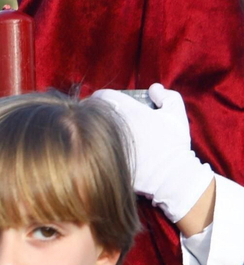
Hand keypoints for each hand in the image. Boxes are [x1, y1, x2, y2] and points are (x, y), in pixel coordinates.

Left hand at [92, 84, 215, 223]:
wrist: (170, 176)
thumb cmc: (173, 144)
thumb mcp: (176, 115)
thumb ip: (167, 96)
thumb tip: (154, 88)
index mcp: (128, 111)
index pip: (102, 96)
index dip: (102, 96)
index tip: (105, 101)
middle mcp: (112, 125)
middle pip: (91, 112)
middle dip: (94, 112)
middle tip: (101, 117)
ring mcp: (104, 143)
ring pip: (88, 130)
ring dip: (91, 129)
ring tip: (100, 132)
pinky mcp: (101, 160)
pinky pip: (89, 150)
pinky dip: (90, 147)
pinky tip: (99, 149)